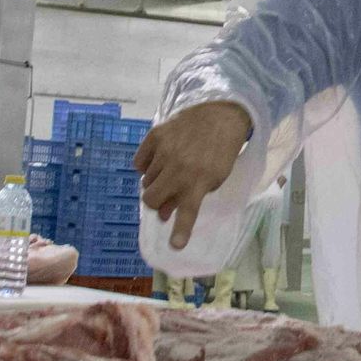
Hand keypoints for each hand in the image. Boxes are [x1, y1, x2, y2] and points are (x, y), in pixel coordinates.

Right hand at [135, 102, 251, 248]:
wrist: (221, 115)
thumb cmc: (221, 151)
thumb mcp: (215, 177)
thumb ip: (190, 196)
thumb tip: (164, 213)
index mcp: (199, 181)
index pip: (188, 211)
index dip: (180, 231)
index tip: (175, 246)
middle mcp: (180, 168)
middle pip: (150, 199)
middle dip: (156, 203)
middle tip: (164, 196)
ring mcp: (165, 151)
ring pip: (145, 181)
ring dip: (156, 181)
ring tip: (171, 170)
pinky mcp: (155, 135)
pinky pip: (139, 162)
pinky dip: (146, 165)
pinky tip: (159, 159)